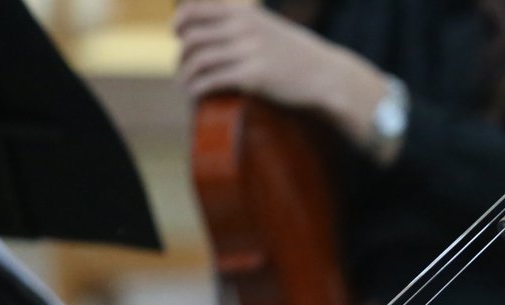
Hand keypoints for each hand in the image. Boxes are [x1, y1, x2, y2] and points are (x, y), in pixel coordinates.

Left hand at [174, 2, 391, 148]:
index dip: (180, 22)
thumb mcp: (269, 27)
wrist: (326, 75)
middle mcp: (244, 28)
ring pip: (199, 60)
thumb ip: (244, 23)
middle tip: (185, 69)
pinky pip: (212, 80)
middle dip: (182, 56)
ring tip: (187, 86)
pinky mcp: (253, 77)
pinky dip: (197, 89)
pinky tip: (196, 96)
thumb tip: (216, 27)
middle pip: (193, 38)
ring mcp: (248, 52)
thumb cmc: (298, 55)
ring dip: (186, 76)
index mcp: (246, 13)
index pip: (196, 9)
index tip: (178, 34)